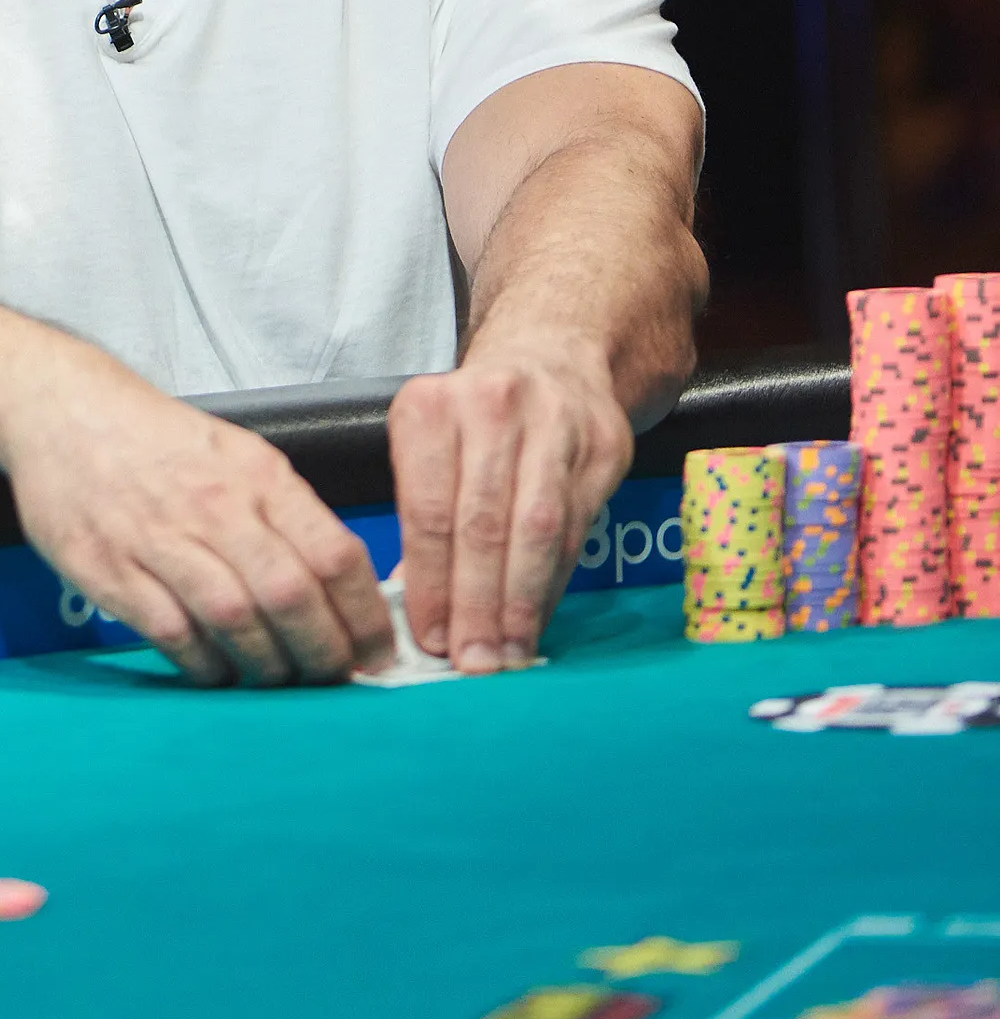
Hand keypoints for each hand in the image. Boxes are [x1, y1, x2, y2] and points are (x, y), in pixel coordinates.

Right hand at [0, 348, 392, 686]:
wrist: (65, 412)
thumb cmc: (161, 442)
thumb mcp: (239, 455)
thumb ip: (286, 513)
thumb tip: (342, 586)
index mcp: (257, 474)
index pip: (333, 553)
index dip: (364, 615)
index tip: (376, 651)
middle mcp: (214, 506)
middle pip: (290, 596)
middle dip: (323, 653)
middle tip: (334, 680)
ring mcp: (158, 539)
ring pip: (235, 622)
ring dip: (269, 668)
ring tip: (281, 682)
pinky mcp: (109, 570)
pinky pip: (173, 635)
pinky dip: (206, 667)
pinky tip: (220, 673)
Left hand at [387, 338, 632, 673]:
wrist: (554, 357)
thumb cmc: (476, 419)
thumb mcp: (430, 445)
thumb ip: (421, 519)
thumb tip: (416, 611)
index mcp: (431, 407)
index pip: (428, 510)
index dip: (432, 582)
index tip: (430, 637)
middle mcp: (490, 405)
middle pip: (482, 524)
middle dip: (476, 603)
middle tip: (472, 661)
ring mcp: (553, 421)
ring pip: (535, 528)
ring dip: (520, 602)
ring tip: (508, 653)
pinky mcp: (602, 442)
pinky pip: (575, 526)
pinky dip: (554, 581)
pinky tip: (538, 617)